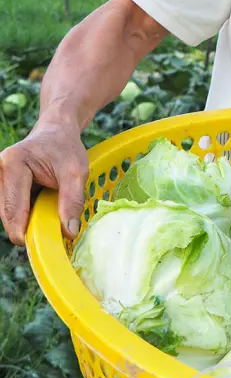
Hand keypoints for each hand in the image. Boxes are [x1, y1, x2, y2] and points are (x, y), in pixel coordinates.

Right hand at [0, 119, 88, 244]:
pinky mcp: (2, 185)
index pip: (13, 207)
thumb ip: (72, 201)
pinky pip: (10, 208)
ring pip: (7, 213)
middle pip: (7, 214)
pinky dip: (24, 213)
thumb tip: (69, 232)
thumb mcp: (77, 172)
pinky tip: (38, 206)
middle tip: (48, 234)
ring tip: (46, 211)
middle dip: (25, 226)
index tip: (37, 246)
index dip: (23, 231)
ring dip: (25, 219)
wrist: (57, 131)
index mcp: (13, 164)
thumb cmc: (66, 148)